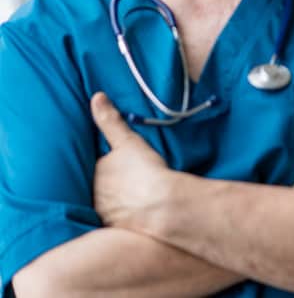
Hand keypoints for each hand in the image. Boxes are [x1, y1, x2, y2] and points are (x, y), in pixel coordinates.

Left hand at [91, 92, 170, 230]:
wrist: (165, 207)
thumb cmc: (146, 172)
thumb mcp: (128, 141)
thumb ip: (110, 121)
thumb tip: (96, 97)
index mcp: (95, 173)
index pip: (96, 167)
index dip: (107, 165)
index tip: (121, 165)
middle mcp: (93, 196)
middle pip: (97, 187)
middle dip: (107, 186)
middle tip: (128, 182)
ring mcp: (105, 214)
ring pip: (107, 206)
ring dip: (115, 203)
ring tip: (133, 199)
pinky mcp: (118, 231)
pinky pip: (118, 222)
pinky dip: (124, 219)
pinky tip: (137, 216)